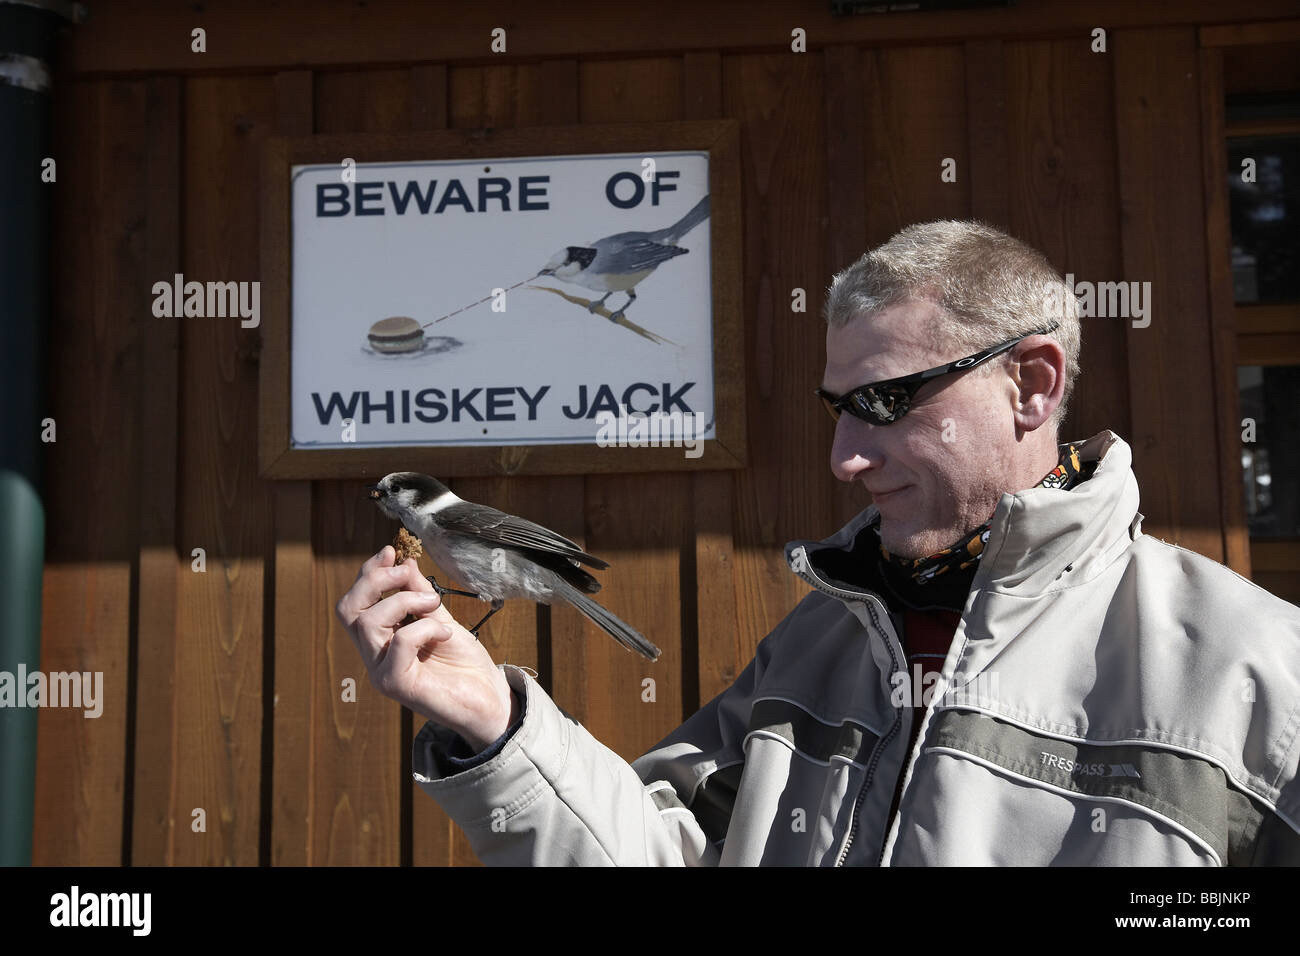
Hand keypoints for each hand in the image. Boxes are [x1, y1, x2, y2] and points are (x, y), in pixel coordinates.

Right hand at [335, 546, 519, 749]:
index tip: (390, 551)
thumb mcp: (441, 618)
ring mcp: (381, 672)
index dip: (369, 573)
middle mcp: (374, 656)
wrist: (488, 700)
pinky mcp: (397, 685)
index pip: (356, 602)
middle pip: (349, 610)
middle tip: (406, 573)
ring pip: (369, 622)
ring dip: (405, 600)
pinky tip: (445, 633)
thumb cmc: (464, 663)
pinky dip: (424, 628)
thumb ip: (420, 594)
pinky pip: (399, 643)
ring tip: (433, 603)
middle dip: (375, 580)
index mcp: (381, 639)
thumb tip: (406, 564)